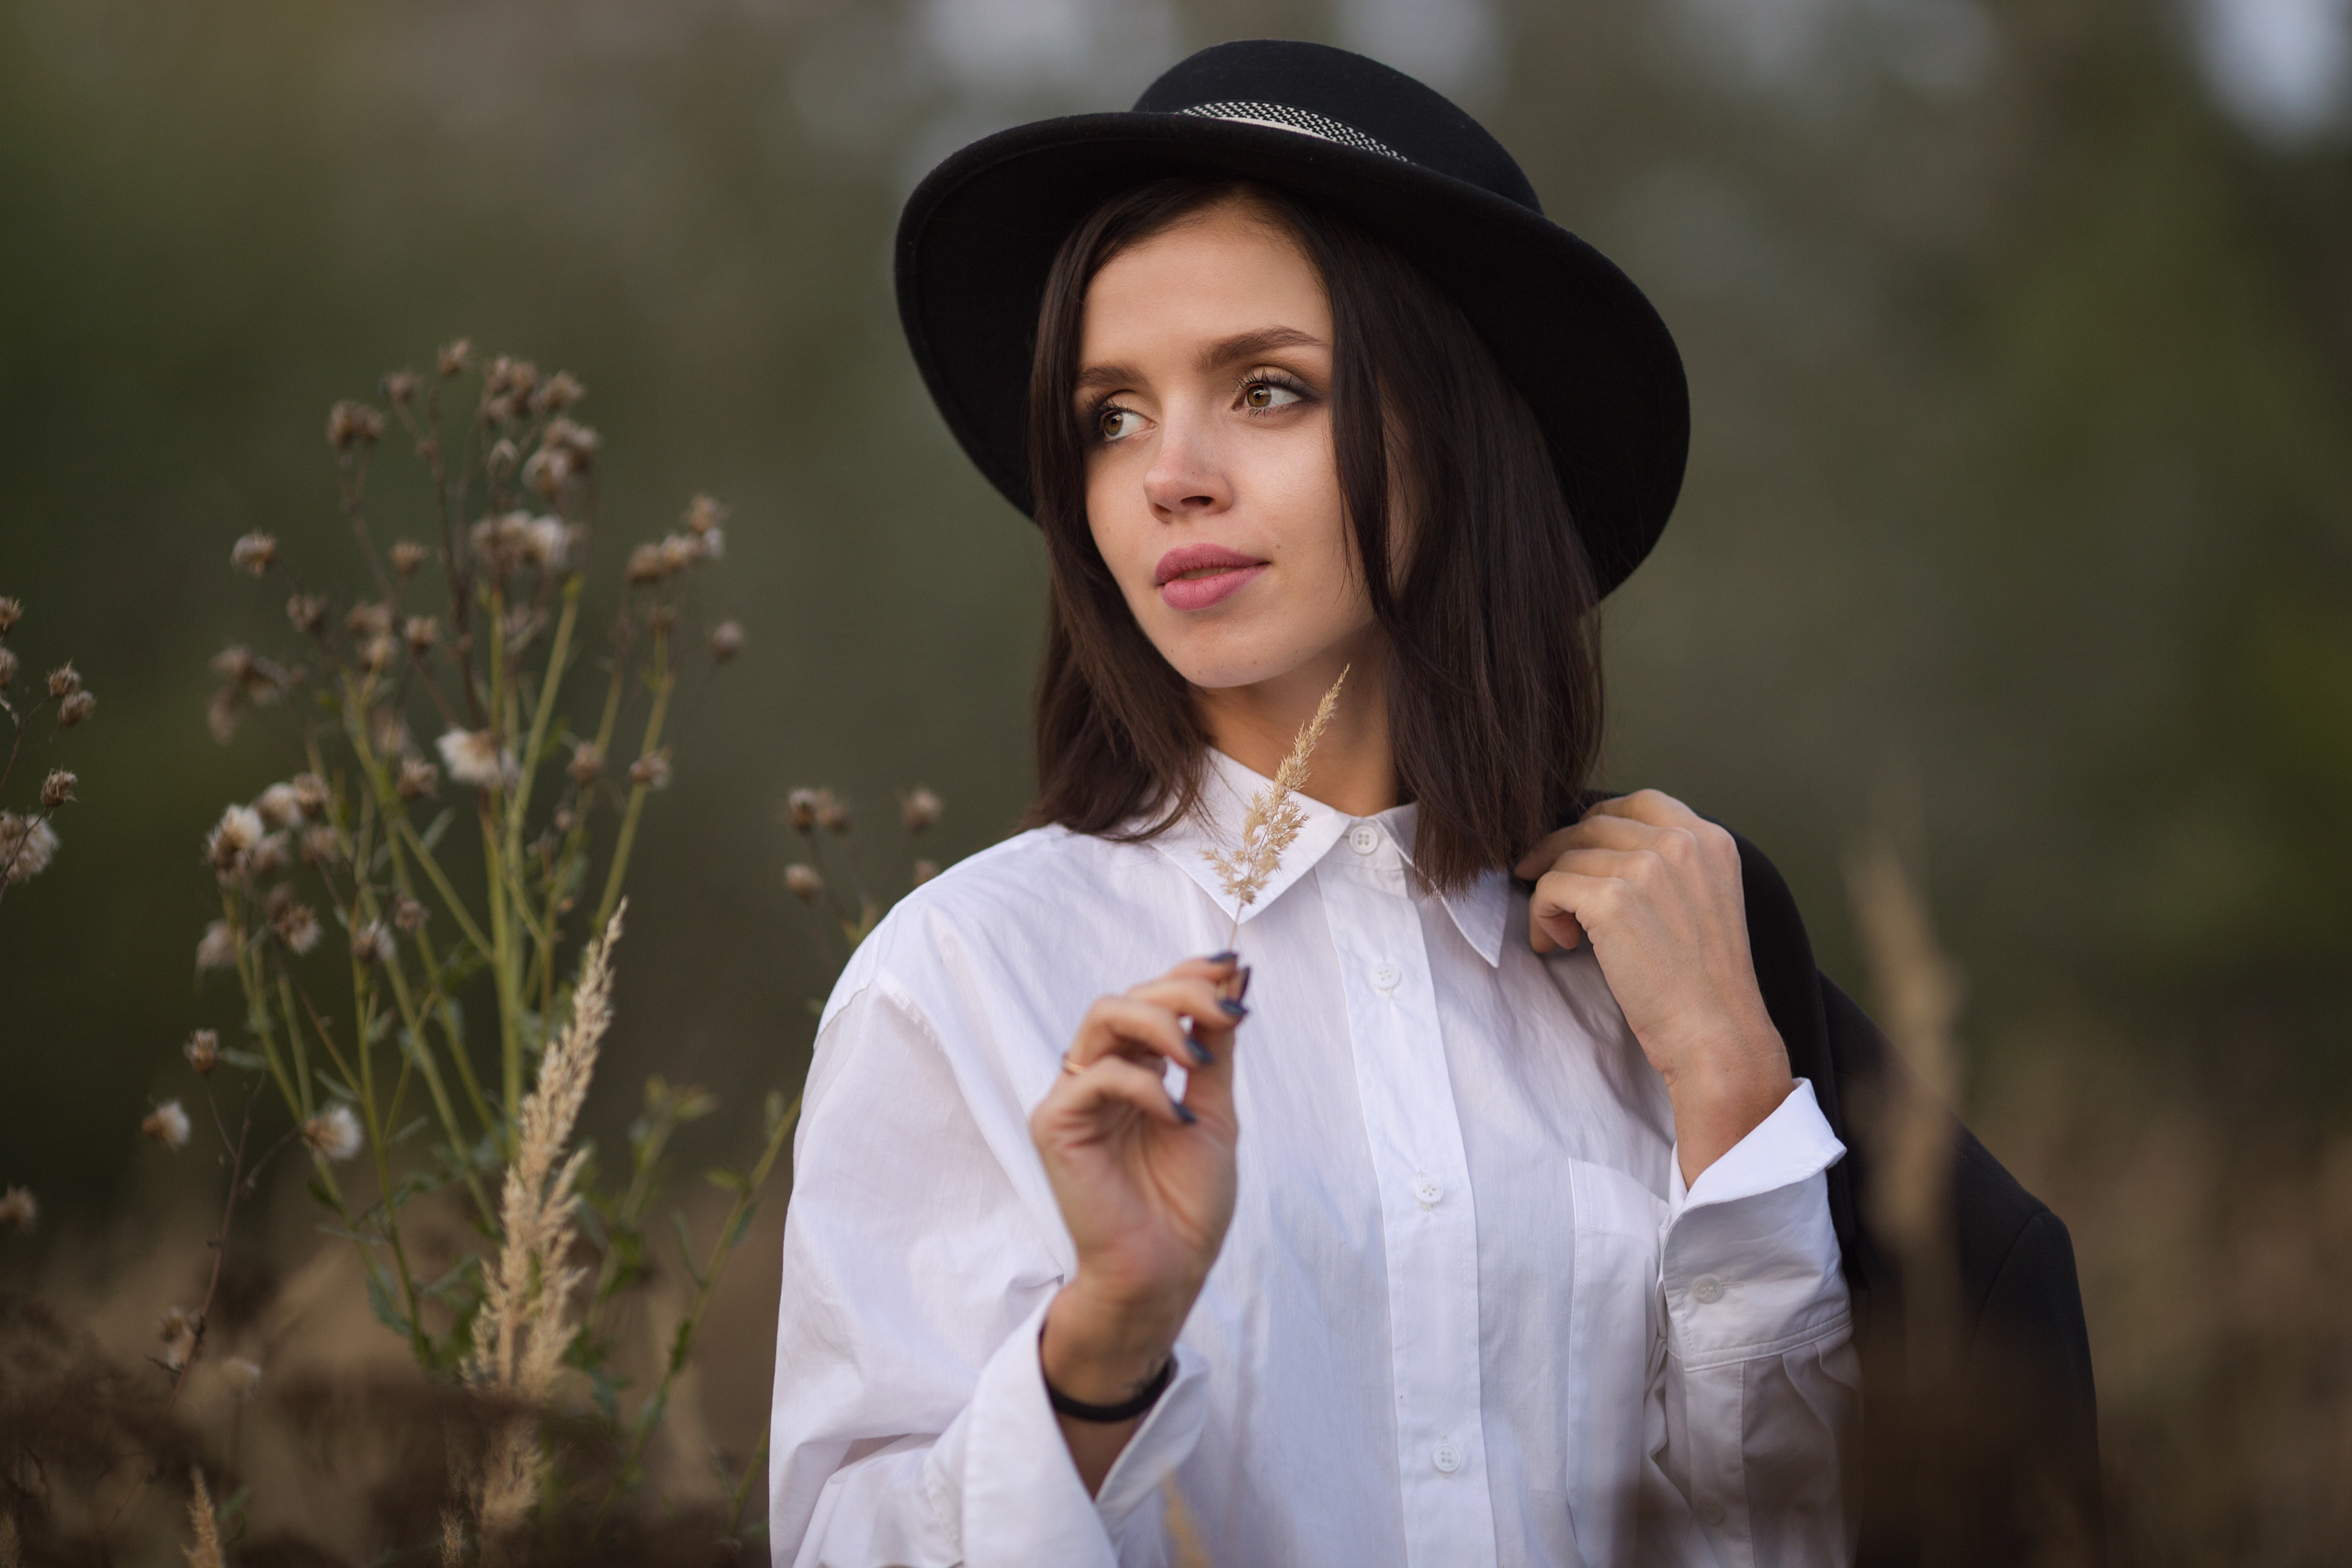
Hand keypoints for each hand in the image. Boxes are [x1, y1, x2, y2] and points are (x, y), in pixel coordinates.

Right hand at [1031, 953, 1245, 1488]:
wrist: (1166, 1270)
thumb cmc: (1186, 1203)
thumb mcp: (1215, 1110)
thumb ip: (1216, 1048)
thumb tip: (1234, 979)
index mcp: (1133, 1069)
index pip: (1150, 998)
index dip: (1187, 973)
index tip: (1233, 968)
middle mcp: (1098, 1075)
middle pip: (1127, 999)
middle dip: (1183, 994)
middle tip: (1230, 1014)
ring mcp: (1073, 1097)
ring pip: (1103, 1018)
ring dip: (1160, 1022)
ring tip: (1200, 1057)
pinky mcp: (1055, 1125)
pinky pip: (1096, 1076)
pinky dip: (1146, 1085)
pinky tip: (1178, 1114)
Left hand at [1514, 791, 1792, 1184]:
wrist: (1716, 1035)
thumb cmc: (1704, 985)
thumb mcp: (1705, 903)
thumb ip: (1669, 866)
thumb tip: (1595, 849)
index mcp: (1710, 840)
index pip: (1638, 802)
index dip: (1596, 823)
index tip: (1576, 851)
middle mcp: (1682, 842)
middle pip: (1593, 824)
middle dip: (1559, 853)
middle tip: (1541, 885)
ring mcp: (1647, 867)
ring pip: (1566, 856)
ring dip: (1550, 894)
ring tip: (1559, 933)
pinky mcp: (1612, 899)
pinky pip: (1549, 888)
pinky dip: (1541, 916)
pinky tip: (1555, 944)